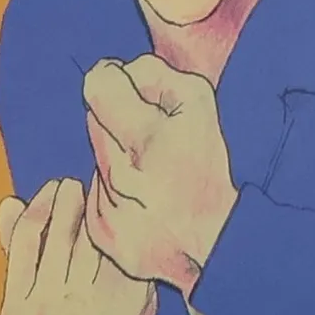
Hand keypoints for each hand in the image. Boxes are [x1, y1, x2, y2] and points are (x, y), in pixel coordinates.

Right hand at [0, 178, 155, 314]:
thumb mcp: (28, 296)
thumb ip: (18, 253)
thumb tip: (8, 205)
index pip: (24, 243)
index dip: (38, 209)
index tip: (49, 188)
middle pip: (56, 243)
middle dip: (66, 206)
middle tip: (73, 185)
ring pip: (88, 248)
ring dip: (92, 216)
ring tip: (95, 195)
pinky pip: (117, 262)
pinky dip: (116, 239)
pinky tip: (116, 222)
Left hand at [83, 54, 238, 299]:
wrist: (221, 245)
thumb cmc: (215, 169)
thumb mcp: (201, 104)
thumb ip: (155, 75)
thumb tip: (118, 69)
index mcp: (148, 139)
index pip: (97, 87)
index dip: (111, 80)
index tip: (123, 87)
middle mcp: (121, 176)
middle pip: (93, 121)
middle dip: (117, 120)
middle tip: (151, 135)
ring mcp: (108, 209)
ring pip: (96, 157)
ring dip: (117, 157)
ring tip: (153, 172)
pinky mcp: (103, 234)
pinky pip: (95, 193)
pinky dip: (115, 191)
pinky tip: (145, 199)